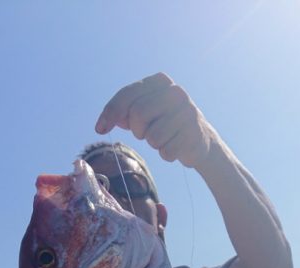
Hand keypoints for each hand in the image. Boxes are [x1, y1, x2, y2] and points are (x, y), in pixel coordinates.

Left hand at [95, 73, 216, 168]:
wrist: (199, 140)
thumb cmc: (164, 123)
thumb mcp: (143, 113)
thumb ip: (124, 112)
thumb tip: (104, 123)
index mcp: (160, 81)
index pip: (127, 95)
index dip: (111, 112)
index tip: (100, 129)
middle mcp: (175, 92)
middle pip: (138, 114)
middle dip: (138, 130)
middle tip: (146, 134)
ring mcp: (187, 112)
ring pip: (153, 136)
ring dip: (154, 143)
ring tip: (164, 138)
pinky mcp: (194, 134)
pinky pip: (166, 151)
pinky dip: (166, 154)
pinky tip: (175, 147)